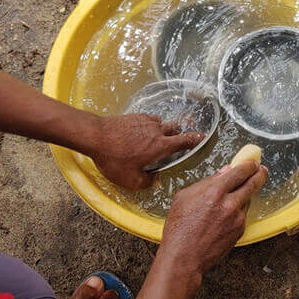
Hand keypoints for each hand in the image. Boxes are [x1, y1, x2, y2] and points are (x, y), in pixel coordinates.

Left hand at [88, 114, 205, 191]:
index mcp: (160, 146)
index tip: (202, 137)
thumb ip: (146, 182)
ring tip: (156, 137)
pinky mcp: (134, 116)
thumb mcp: (130, 180)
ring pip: (161, 122)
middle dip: (179, 133)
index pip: (184, 141)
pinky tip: (140, 131)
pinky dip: (149, 124)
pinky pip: (148, 119)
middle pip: (175, 128)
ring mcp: (145, 121)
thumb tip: (153, 179)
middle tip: (179, 138)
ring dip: (162, 129)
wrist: (96, 136)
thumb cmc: (114, 159)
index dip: (195, 140)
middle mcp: (157, 131)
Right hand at [159, 160, 267, 276]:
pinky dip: (238, 211)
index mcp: (214, 193)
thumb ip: (206, 182)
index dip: (248, 165)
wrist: (184, 258)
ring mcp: (237, 219)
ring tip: (236, 194)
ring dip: (245, 195)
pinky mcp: (239, 231)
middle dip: (259, 174)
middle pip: (252, 184)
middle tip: (261, 170)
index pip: (239, 172)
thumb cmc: (179, 228)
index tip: (252, 162)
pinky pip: (243, 215)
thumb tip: (224, 172)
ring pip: (247, 200)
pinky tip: (227, 214)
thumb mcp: (184, 197)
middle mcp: (229, 205)